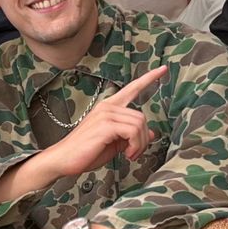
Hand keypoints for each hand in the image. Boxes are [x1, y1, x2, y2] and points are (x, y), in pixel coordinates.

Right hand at [40, 66, 166, 180]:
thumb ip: (131, 136)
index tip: (164, 69)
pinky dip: (135, 145)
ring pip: (139, 124)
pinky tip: (126, 154)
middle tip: (134, 153)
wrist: (63, 159)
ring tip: (129, 154)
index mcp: (109, 107)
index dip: (149, 79)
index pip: (132, 88)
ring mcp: (106, 114)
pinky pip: (133, 131)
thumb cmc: (86, 152)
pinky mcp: (105, 125)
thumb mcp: (113, 143)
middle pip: (142, 117)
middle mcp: (107, 107)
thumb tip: (152, 133)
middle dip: (144, 139)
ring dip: (140, 144)